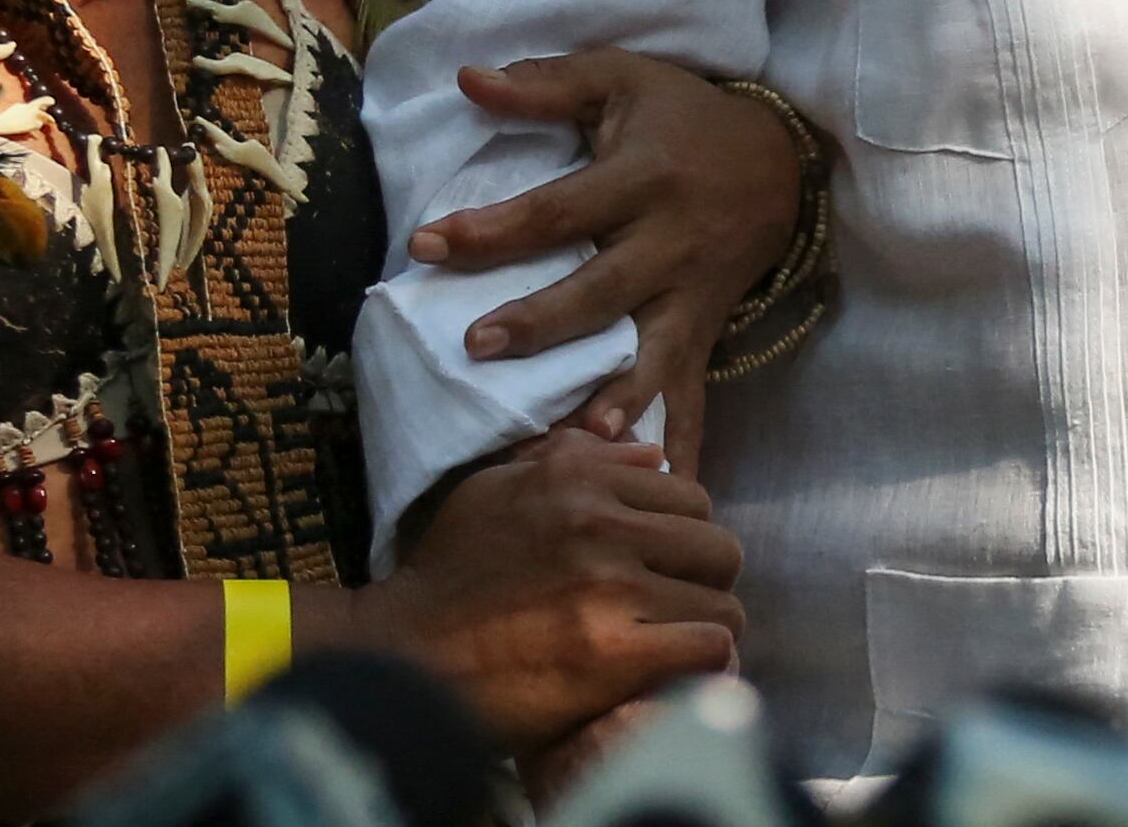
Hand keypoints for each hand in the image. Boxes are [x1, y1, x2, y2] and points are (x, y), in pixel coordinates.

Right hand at [336, 430, 743, 751]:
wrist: (405, 652)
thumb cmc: (448, 572)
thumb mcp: (497, 489)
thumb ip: (574, 461)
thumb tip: (652, 453)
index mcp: (578, 481)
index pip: (691, 495)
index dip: (683, 534)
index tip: (663, 566)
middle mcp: (602, 526)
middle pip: (719, 547)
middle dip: (705, 581)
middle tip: (675, 609)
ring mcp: (610, 589)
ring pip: (723, 602)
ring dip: (704, 629)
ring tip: (672, 647)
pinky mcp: (614, 654)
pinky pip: (710, 648)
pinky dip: (702, 666)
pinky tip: (672, 674)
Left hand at [407, 55, 806, 467]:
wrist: (780, 160)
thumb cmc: (683, 116)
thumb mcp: (621, 77)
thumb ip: (544, 83)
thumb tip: (468, 79)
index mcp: (642, 178)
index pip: (557, 210)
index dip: (492, 230)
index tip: (426, 245)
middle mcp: (670, 243)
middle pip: (601, 290)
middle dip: (541, 322)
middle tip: (475, 344)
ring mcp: (694, 297)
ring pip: (653, 355)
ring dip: (617, 399)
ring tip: (578, 443)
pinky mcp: (707, 334)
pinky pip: (689, 393)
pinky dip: (676, 439)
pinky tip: (659, 482)